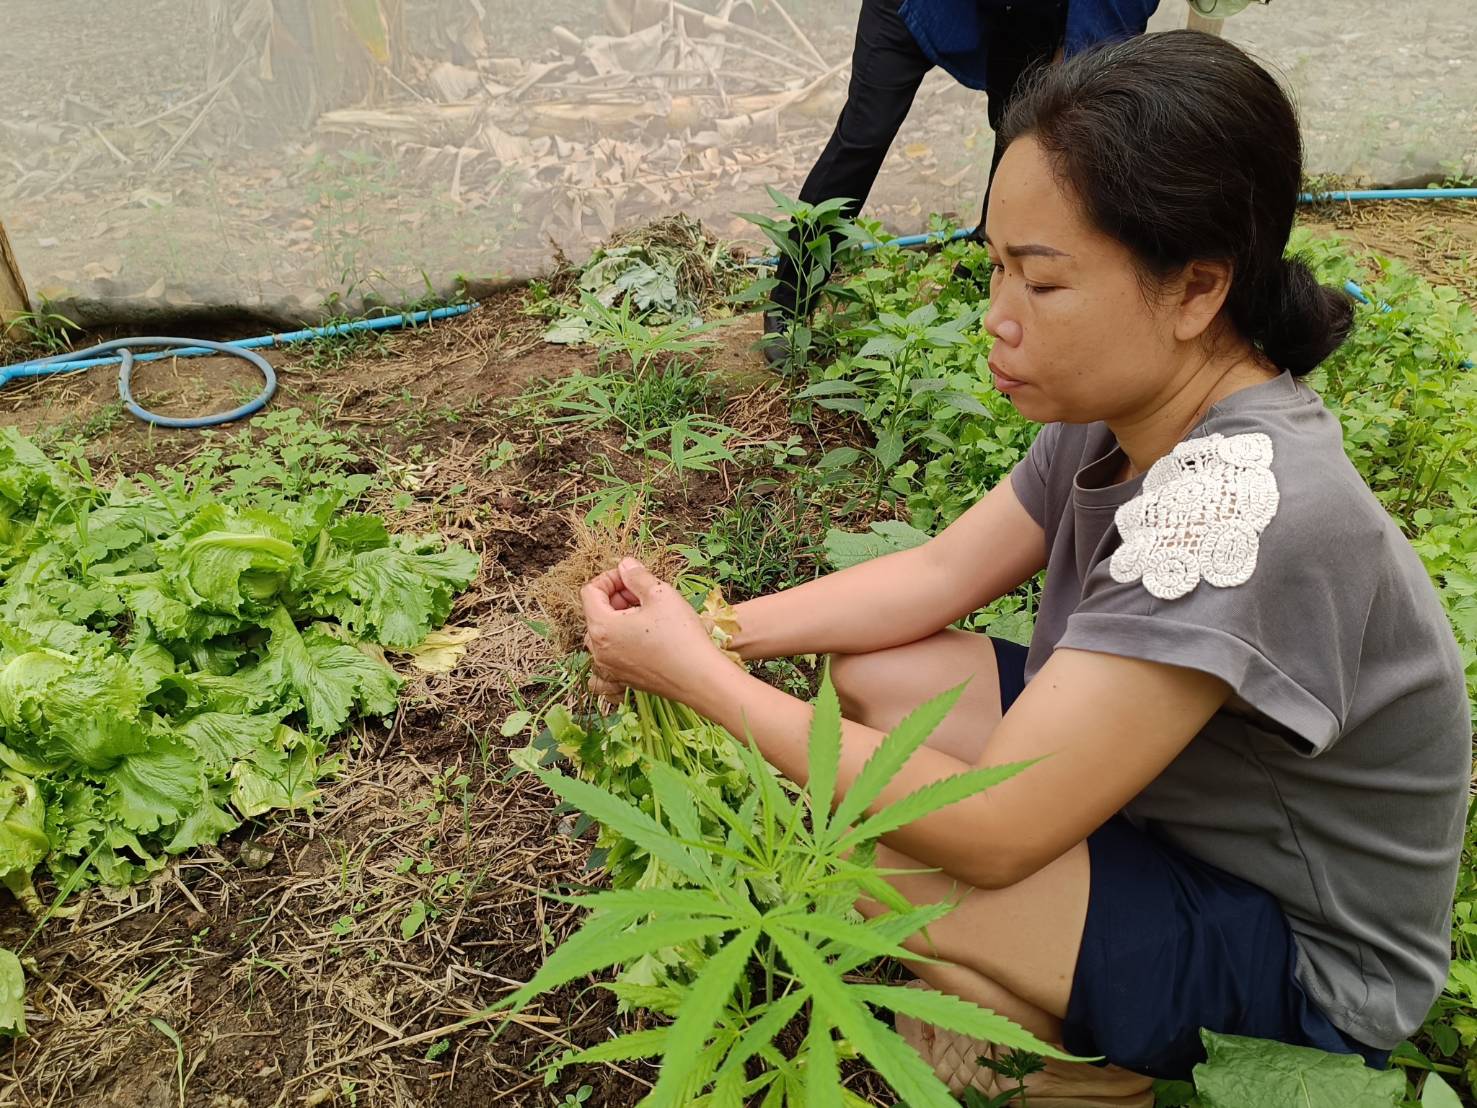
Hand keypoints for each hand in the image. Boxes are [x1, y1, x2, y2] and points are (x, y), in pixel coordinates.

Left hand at [581, 558, 726, 706]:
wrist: (700, 679)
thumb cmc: (681, 637)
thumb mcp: (661, 594)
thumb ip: (637, 576)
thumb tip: (625, 566)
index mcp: (602, 627)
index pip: (590, 591)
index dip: (610, 577)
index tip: (631, 577)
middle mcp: (599, 650)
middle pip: (596, 612)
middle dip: (616, 597)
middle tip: (643, 594)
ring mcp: (610, 668)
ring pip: (603, 634)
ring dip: (619, 619)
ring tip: (647, 615)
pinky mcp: (623, 680)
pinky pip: (610, 659)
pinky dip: (618, 645)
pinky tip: (638, 640)